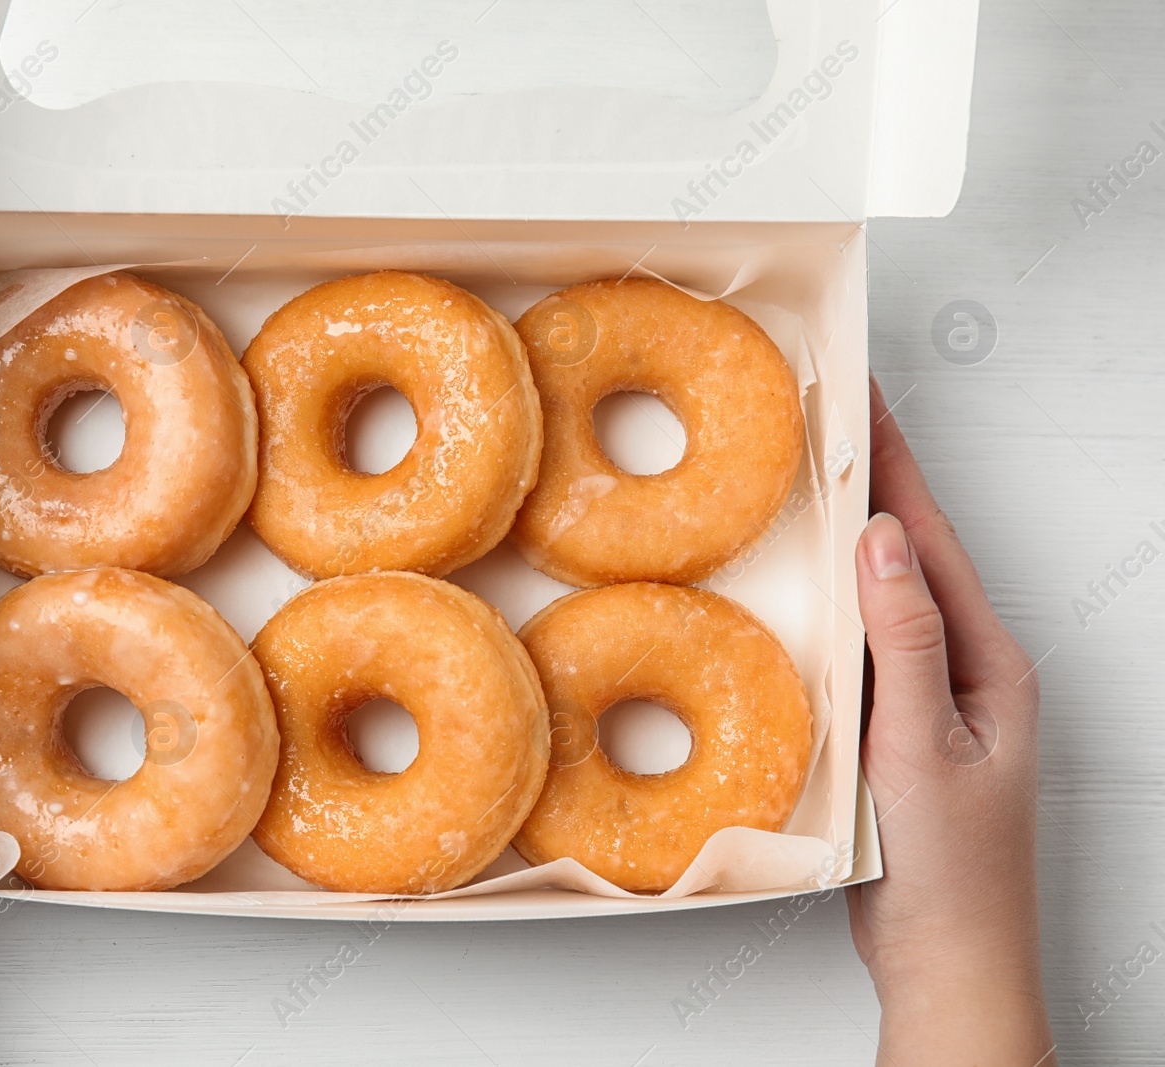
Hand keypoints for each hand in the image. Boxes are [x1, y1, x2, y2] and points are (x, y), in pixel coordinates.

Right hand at [847, 377, 1053, 1062]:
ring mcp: (932, 699)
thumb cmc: (951, 869)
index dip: (893, 465)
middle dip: (872, 481)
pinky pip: (863, 646)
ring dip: (850, 537)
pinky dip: (833, 605)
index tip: (861, 400)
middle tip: (828, 418)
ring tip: (811, 481)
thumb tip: (881, 538)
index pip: (929, 542)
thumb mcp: (925, 745)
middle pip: (910, 557)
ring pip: (884, 600)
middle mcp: (965, 670)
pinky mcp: (896, 729)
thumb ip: (904, 640)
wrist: (945, 958)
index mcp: (987, 663)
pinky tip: (803, 594)